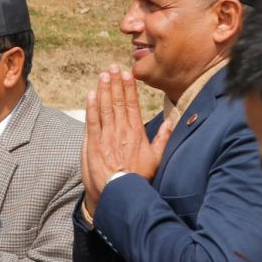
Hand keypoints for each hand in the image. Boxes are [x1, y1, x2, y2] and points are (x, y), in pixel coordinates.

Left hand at [81, 65, 172, 216]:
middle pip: (118, 102)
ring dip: (104, 90)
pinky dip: (92, 107)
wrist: (122, 193)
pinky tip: (91, 94)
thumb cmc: (139, 178)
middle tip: (113, 67)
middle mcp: (123, 132)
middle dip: (115, 83)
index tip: (127, 74)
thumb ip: (163, 139)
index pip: (133, 105)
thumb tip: (170, 122)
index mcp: (138, 133)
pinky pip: (93, 122)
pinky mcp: (94, 145)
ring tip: (103, 75)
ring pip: (105, 108)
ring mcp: (108, 138)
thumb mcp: (156, 158)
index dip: (129, 88)